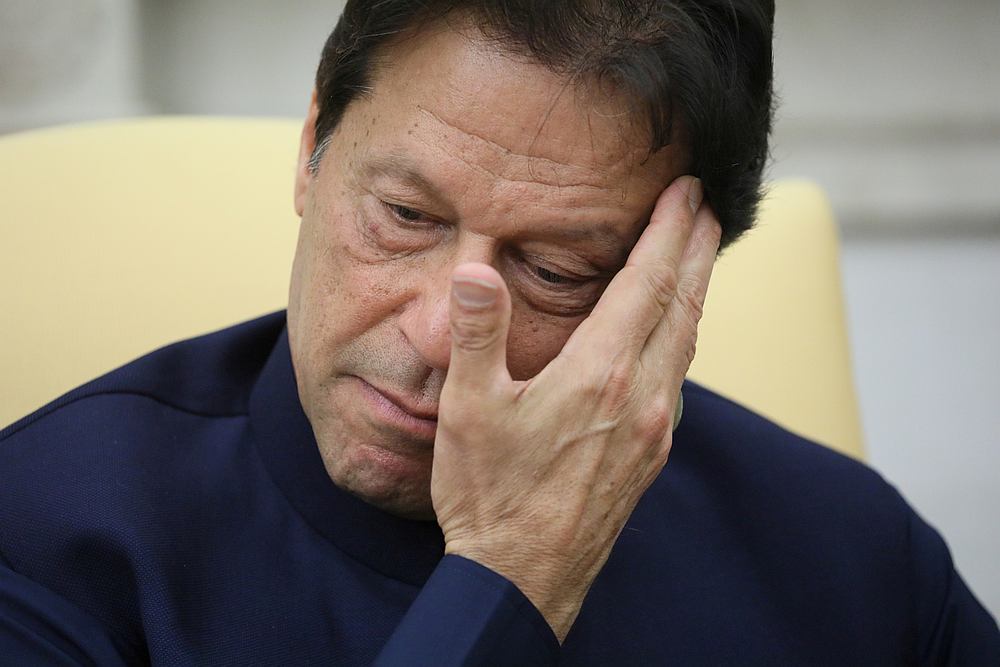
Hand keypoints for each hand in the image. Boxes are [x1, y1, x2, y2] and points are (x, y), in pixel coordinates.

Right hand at [431, 176, 719, 641]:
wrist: (523, 578)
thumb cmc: (491, 494)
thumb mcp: (471, 409)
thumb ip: (479, 334)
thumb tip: (477, 270)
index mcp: (600, 374)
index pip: (648, 283)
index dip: (670, 232)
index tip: (688, 192)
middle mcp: (640, 397)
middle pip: (683, 306)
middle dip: (700, 251)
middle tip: (711, 208)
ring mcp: (652, 429)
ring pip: (686, 343)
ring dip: (696, 293)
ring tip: (698, 261)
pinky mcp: (649, 454)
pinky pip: (677, 378)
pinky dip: (682, 338)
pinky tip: (672, 338)